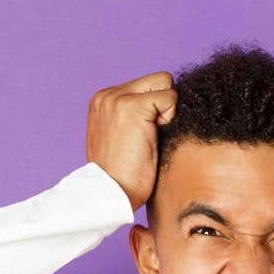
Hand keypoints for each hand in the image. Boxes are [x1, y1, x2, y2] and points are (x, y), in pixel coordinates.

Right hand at [86, 71, 177, 211]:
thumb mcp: (121, 139)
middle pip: (158, 80)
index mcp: (103, 101)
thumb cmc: (121, 176)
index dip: (155, 109)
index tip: (144, 135)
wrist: (110, 193)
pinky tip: (154, 139)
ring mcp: (118, 98)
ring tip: (150, 137)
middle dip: (163, 106)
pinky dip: (170, 118)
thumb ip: (132, 118)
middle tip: (151, 136)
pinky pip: (170, 97)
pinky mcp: (132, 106)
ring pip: (165, 83)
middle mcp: (107, 94)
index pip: (146, 86)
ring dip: (166, 111)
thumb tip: (161, 108)